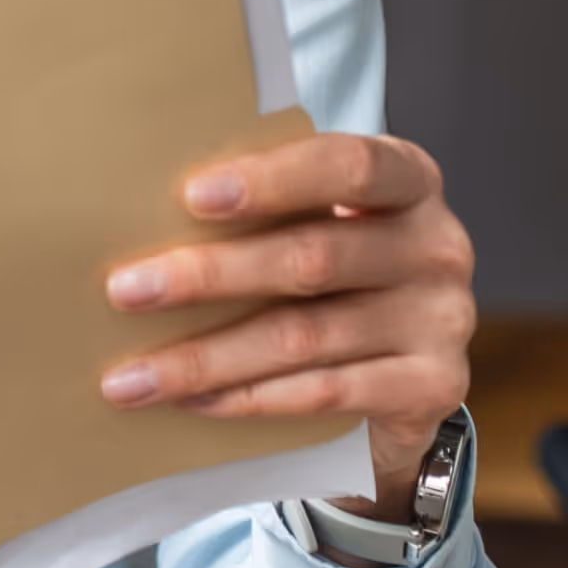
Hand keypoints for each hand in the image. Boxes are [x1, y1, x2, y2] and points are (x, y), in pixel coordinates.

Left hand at [99, 132, 476, 504]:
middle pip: (312, 258)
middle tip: (124, 291)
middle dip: (209, 276)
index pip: (348, 165)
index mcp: (408, 180)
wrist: (404, 374)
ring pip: (305, 336)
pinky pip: (327, 393)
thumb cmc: (336, 274)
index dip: (272, 180)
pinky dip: (250, 399)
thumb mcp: (318, 224)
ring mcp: (443, 319)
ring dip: (206, 357)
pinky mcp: (434, 387)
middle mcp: (438, 245)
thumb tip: (139, 214)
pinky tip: (191, 402)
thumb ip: (268, 210)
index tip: (192, 195)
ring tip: (130, 375)